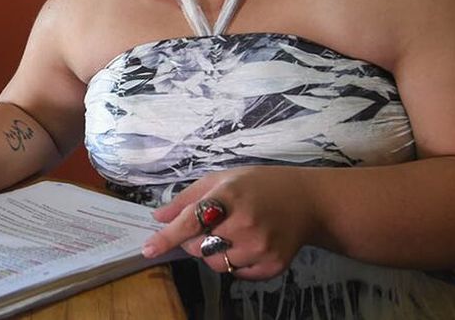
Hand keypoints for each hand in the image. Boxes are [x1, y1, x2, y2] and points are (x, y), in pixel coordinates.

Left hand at [141, 167, 317, 279]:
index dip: (167, 236)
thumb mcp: (221, 179)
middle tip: (211, 225)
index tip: (149, 248)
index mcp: (230, 195)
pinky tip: (247, 243)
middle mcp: (245, 222)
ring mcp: (260, 246)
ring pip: (216, 264)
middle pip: (199, 247)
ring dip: (213, 253)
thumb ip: (187, 198)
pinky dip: (235, 262)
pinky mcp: (272, 265)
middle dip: (194, 240)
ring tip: (230, 233)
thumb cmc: (258, 185)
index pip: (191, 220)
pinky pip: (237, 274)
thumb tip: (158, 217)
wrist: (305, 201)